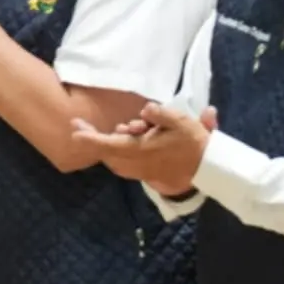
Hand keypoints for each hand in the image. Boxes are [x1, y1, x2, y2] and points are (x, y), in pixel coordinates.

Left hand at [68, 101, 217, 197]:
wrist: (209, 169)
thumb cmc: (194, 144)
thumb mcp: (182, 122)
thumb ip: (161, 114)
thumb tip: (146, 109)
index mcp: (142, 150)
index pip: (110, 145)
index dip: (91, 138)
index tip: (74, 131)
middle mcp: (137, 163)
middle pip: (107, 153)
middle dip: (93, 139)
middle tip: (81, 126)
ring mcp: (140, 171)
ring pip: (114, 159)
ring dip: (108, 145)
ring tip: (118, 130)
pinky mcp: (146, 175)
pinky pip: (123, 164)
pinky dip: (117, 153)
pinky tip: (126, 138)